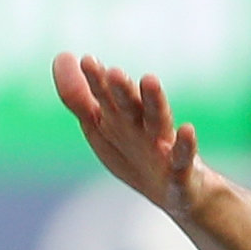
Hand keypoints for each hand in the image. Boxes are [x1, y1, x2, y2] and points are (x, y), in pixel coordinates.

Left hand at [51, 51, 200, 211]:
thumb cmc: (133, 153)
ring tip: (149, 80)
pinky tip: (188, 130)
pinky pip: (183, 159)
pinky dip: (185, 146)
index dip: (95, 82)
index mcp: (120, 118)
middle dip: (121, 89)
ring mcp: (163, 148)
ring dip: (153, 102)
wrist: (177, 194)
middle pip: (129, 106)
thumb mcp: (99, 126)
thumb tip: (62, 55)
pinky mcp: (181, 172)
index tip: (86, 61)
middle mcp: (142, 127)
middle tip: (114, 72)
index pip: (104, 97)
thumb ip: (78, 97)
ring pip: (158, 121)